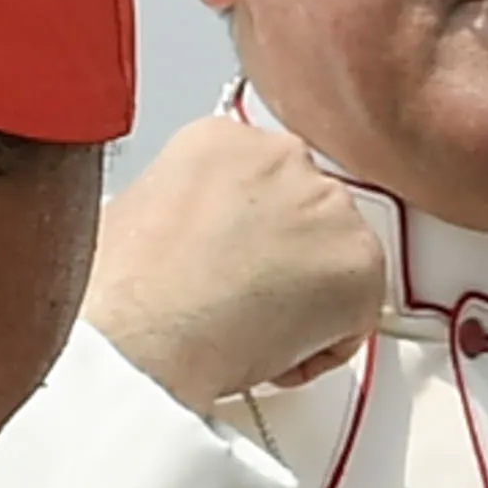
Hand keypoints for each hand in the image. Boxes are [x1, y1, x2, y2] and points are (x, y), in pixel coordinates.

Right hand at [87, 107, 389, 406]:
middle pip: (306, 216)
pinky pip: (359, 314)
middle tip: (246, 302)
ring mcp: (328, 206)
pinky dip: (326, 345)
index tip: (235, 261)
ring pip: (337, 261)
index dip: (249, 235)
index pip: (264, 182)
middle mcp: (282, 156)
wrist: (143, 339)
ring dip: (308, 302)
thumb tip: (187, 233)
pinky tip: (275, 350)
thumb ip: (181, 207)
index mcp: (222, 138)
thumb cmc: (125, 294)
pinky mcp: (361, 262)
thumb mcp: (129, 216)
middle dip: (284, 262)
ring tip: (252, 329)